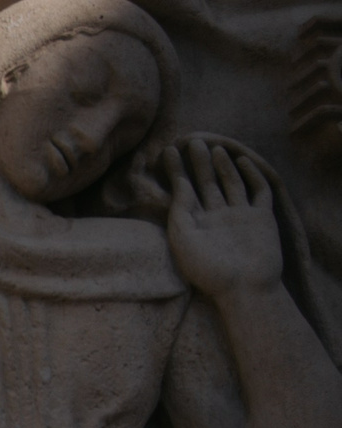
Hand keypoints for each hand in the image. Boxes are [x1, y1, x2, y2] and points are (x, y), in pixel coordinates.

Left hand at [164, 137, 284, 298]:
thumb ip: (179, 211)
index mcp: (194, 224)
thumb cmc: (208, 269)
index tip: (167, 151)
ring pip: (230, 184)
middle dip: (199, 163)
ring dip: (223, 166)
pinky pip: (258, 192)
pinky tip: (243, 161)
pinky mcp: (261, 218)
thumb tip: (179, 185)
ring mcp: (240, 217)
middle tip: (192, 140)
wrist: (243, 287)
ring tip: (214, 147)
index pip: (183, 191)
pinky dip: (252, 176)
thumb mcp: (183, 238)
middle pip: (207, 183)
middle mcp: (216, 218)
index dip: (175, 171)